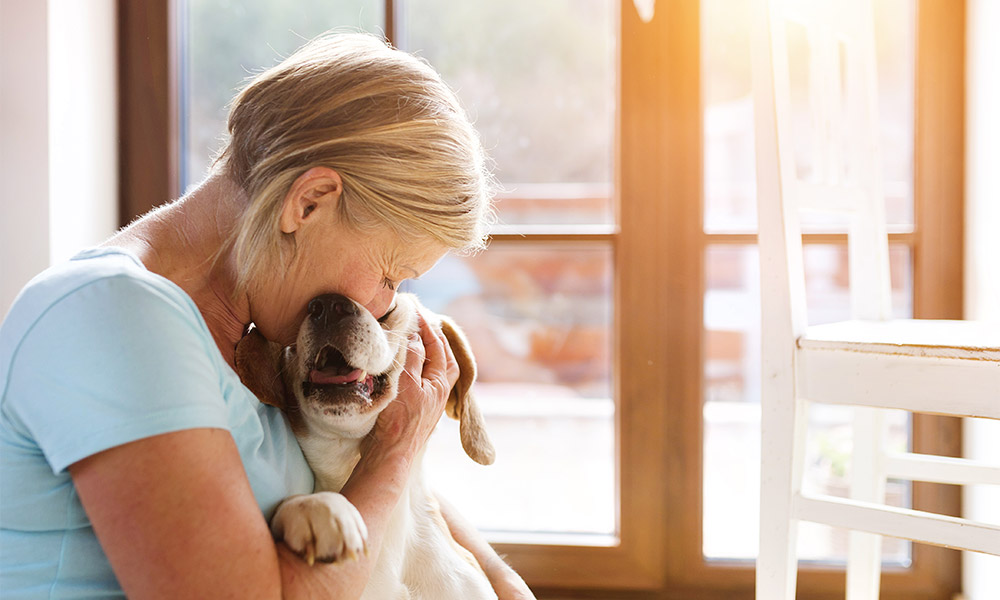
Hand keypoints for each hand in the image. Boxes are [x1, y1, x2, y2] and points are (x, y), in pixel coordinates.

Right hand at [361, 310, 458, 464]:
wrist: (390, 456)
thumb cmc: (398, 421)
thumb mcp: (405, 383)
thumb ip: (412, 357)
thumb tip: (416, 334)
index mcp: (440, 383)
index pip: (438, 347)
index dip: (426, 327)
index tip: (415, 311)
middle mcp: (439, 391)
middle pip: (444, 358)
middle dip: (435, 339)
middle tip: (421, 323)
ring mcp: (429, 401)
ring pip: (435, 370)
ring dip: (428, 353)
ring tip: (418, 340)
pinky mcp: (417, 409)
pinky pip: (423, 381)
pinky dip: (418, 367)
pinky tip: (408, 366)